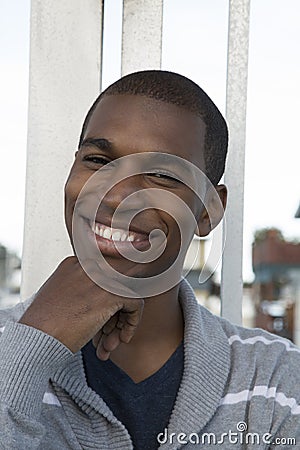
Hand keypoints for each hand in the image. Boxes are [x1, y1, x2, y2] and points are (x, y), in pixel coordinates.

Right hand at [19, 257, 143, 358]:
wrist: (35, 338)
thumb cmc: (43, 325)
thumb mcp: (61, 298)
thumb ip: (82, 292)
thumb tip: (106, 304)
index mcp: (75, 264)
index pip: (106, 278)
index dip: (108, 303)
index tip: (106, 322)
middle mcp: (90, 265)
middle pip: (119, 285)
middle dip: (117, 313)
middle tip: (109, 334)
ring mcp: (101, 277)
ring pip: (128, 295)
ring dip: (121, 323)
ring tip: (108, 344)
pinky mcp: (111, 293)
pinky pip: (135, 303)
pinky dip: (131, 323)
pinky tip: (119, 339)